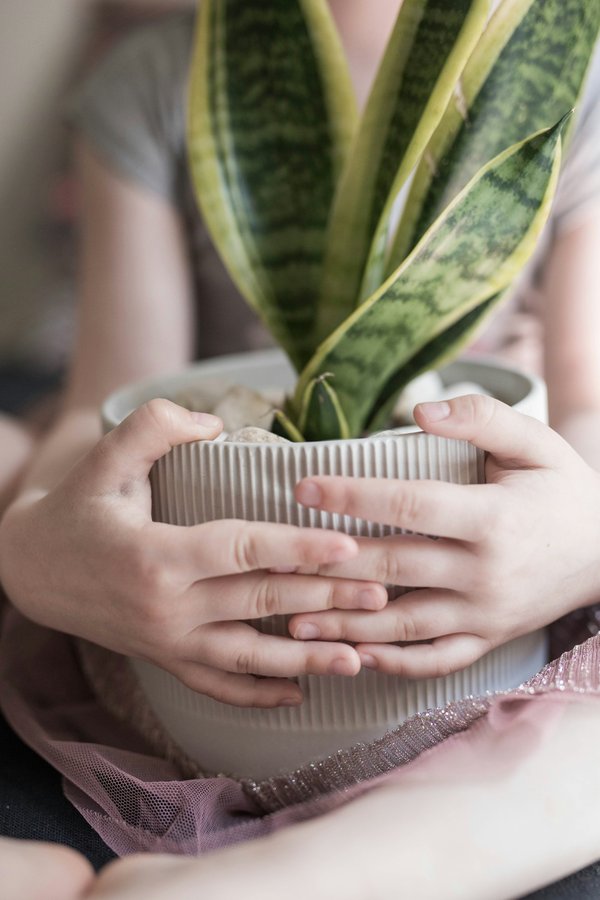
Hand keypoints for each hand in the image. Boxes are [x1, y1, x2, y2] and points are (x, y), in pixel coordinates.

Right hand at [0, 400, 385, 706]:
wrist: (32, 569)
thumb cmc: (78, 507)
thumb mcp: (104, 457)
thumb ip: (154, 426)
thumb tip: (217, 423)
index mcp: (156, 555)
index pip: (241, 550)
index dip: (296, 547)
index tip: (347, 545)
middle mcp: (166, 608)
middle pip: (259, 603)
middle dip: (324, 599)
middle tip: (381, 594)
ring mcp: (166, 642)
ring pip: (248, 657)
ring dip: (307, 659)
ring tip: (360, 658)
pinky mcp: (165, 659)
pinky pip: (217, 685)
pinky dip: (258, 693)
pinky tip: (299, 693)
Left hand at [289, 395, 599, 677]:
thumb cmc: (563, 488)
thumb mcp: (535, 441)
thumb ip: (480, 417)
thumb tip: (417, 410)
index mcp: (493, 518)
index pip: (410, 505)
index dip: (353, 495)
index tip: (303, 486)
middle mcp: (486, 572)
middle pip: (395, 568)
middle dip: (331, 564)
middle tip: (274, 559)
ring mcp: (486, 614)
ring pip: (405, 626)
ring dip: (346, 624)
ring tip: (293, 620)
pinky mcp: (488, 639)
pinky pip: (436, 661)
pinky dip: (393, 664)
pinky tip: (353, 656)